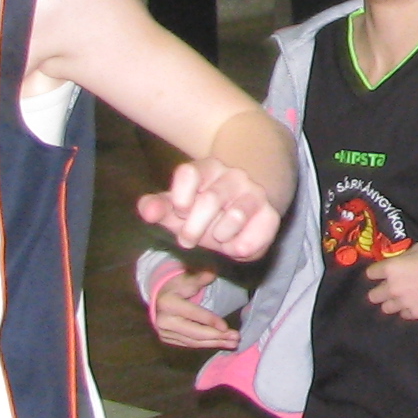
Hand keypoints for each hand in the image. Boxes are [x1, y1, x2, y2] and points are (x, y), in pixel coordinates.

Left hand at [137, 160, 279, 261]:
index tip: (179, 212)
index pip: (189, 173)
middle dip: (193, 229)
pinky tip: (235, 246)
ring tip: (216, 237)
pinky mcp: (271, 214)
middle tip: (187, 241)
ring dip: (219, 236)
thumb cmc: (204, 209)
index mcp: (207, 168)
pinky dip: (240, 249)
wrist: (247, 205)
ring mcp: (254, 192)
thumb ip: (158, 208)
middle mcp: (233, 176)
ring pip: (235, 216)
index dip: (179, 198)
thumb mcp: (178, 207)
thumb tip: (146, 212)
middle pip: (210, 200)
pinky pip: (255, 237)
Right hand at [150, 267, 238, 349]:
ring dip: (215, 343)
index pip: (194, 314)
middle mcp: (164, 321)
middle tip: (236, 338)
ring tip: (233, 343)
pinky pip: (190, 344)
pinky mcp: (168, 339)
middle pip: (195, 332)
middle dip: (217, 337)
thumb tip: (212, 273)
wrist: (158, 298)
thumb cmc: (176, 286)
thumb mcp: (186, 279)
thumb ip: (200, 278)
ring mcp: (165, 332)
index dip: (210, 321)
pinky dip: (206, 344)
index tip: (226, 327)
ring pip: (194, 341)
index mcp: (168, 303)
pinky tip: (220, 343)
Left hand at [362, 247, 417, 319]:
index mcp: (390, 269)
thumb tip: (400, 261)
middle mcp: (392, 288)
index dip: (377, 272)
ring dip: (392, 302)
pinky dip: (407, 309)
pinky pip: (404, 314)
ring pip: (386, 308)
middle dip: (380, 291)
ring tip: (402, 297)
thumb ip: (403, 258)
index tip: (382, 273)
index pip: (371, 274)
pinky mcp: (414, 313)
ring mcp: (403, 302)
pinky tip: (415, 302)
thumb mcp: (416, 250)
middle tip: (389, 287)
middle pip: (373, 295)